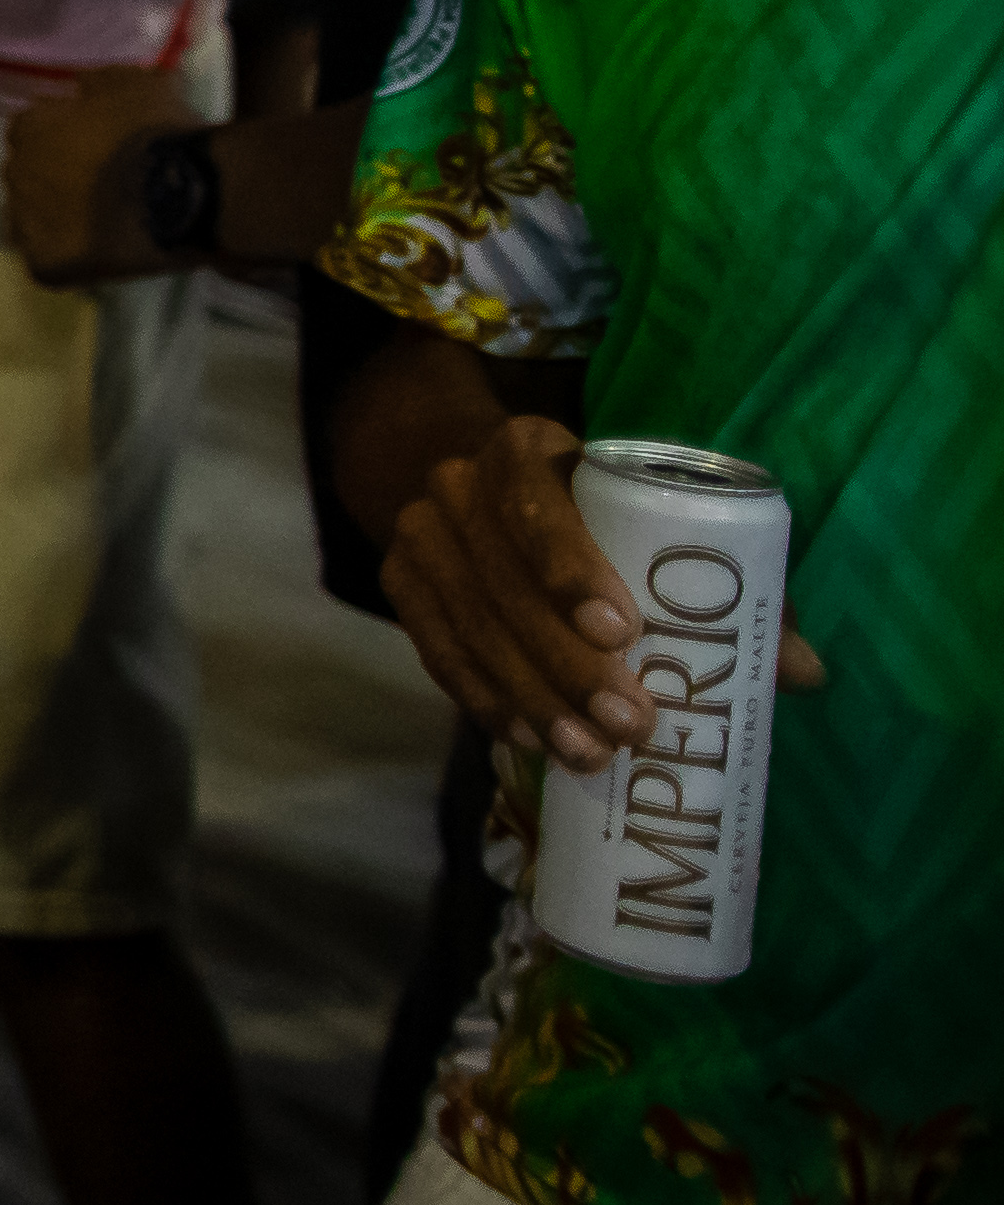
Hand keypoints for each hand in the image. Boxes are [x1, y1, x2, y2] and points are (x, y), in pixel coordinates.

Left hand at [4, 65, 201, 286]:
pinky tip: (101, 255)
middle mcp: (15, 171)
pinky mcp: (44, 264)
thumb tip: (81, 86)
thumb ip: (99, 82)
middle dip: (57, 179)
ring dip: (59, 220)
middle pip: (29, 175)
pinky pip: (47, 262)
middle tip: (103, 188)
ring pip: (32, 220)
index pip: (33, 130)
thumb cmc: (160, 131)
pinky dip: (69, 260)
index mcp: (30, 127)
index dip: (67, 139)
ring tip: (104, 225)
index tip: (99, 149)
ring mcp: (26, 221)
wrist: (183, 193)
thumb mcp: (136, 82)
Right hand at [380, 416, 825, 767]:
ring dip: (530, 696)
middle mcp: (458, 484)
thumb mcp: (655, 524)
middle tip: (629, 725)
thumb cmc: (600, 515)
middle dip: (565, 661)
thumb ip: (729, 588)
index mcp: (525, 450)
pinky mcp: (401, 585)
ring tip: (589, 754)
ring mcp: (420, 535)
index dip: (567, 564)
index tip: (622, 631)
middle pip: (501, 579)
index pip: (531, 497)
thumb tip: (803, 673)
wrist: (483, 495)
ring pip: (469, 624)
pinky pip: (434, 650)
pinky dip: (480, 698)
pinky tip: (524, 738)